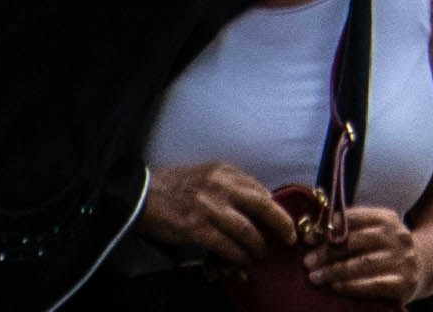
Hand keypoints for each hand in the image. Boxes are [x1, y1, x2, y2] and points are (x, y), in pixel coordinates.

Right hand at [142, 169, 310, 277]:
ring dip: (258, 246)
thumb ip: (229, 186)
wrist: (141, 195)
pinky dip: (239, 256)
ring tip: (261, 254)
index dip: (275, 207)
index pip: (260, 189)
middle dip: (281, 223)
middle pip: (263, 205)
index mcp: (225, 170)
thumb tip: (255, 204)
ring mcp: (210, 207)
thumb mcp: (206, 175)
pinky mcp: (197, 228)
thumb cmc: (174, 186)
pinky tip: (243, 262)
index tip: (284, 220)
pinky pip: (227, 245)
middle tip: (290, 238)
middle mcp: (222, 185)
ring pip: (247, 229)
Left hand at [303, 217, 420, 301]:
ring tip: (314, 277)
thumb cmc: (388, 250)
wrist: (424, 267)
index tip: (309, 238)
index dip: (330, 227)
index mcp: (388, 218)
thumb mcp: (376, 232)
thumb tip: (313, 233)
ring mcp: (403, 260)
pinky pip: (375, 285)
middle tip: (307, 262)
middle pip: (357, 241)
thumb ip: (351, 230)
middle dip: (328, 252)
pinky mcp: (404, 283)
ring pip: (363, 263)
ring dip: (335, 270)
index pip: (355, 218)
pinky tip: (336, 287)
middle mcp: (397, 236)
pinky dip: (353, 286)